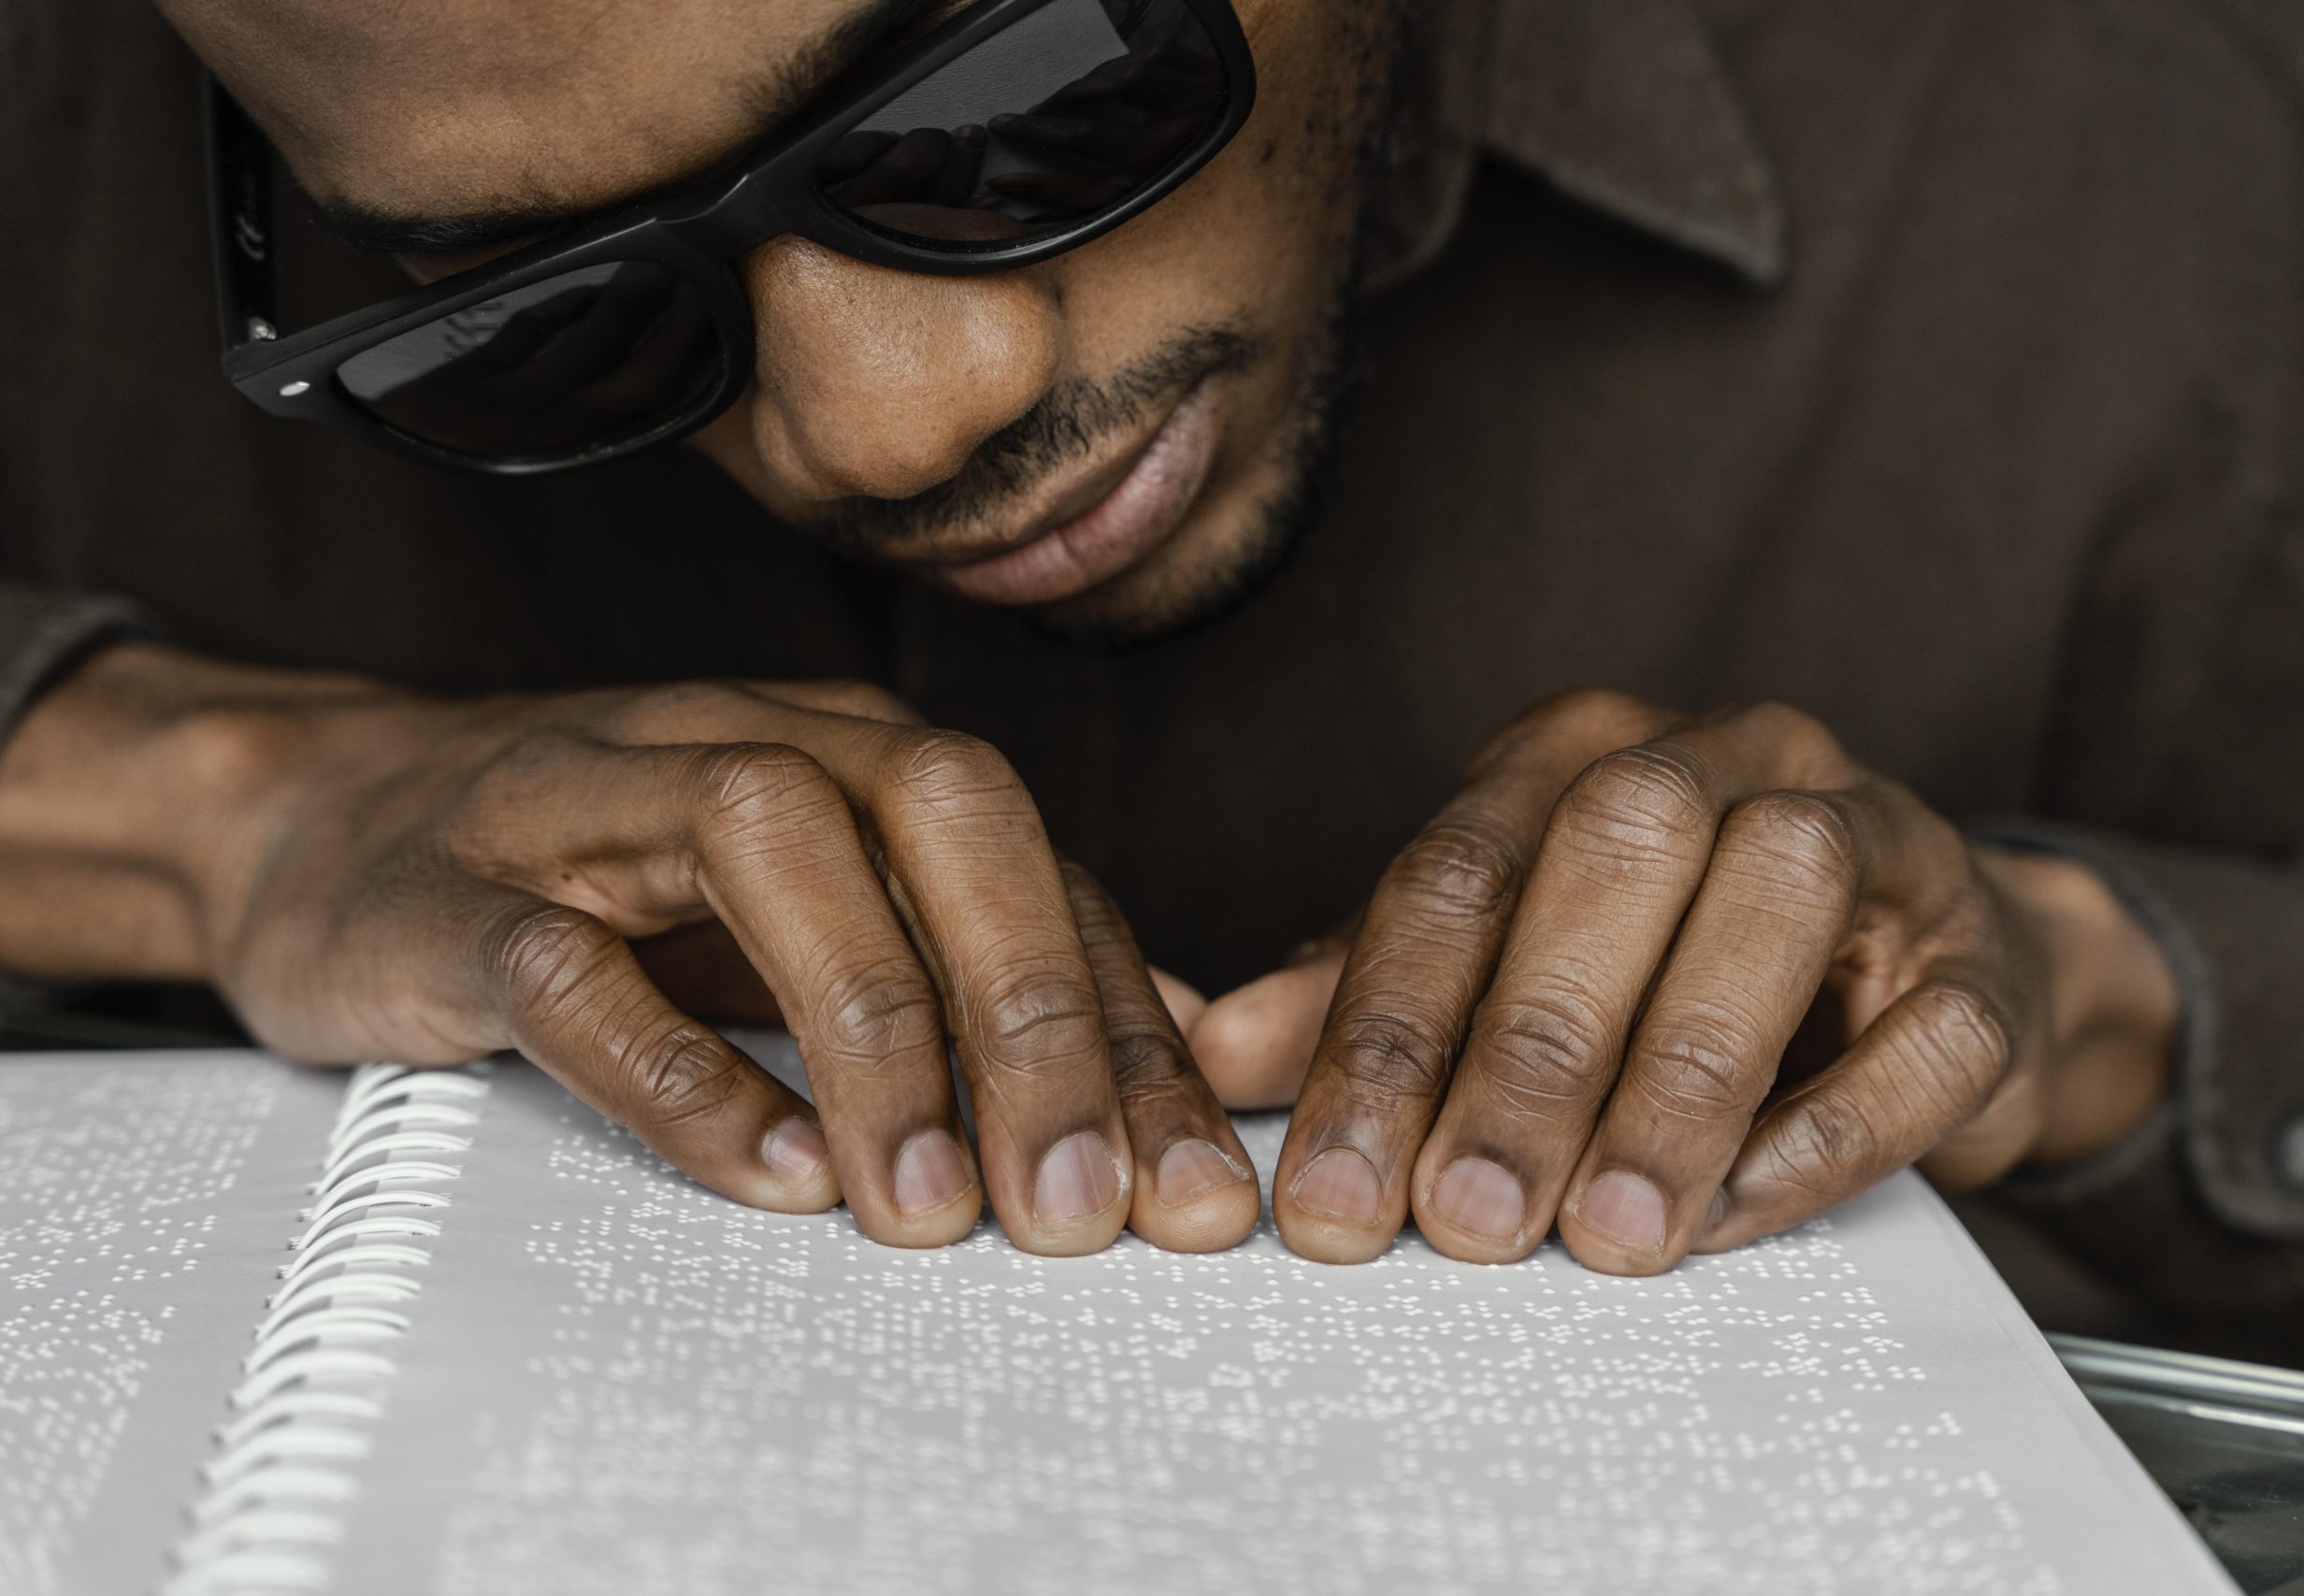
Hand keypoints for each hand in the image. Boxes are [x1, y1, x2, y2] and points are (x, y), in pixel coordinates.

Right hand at [0, 644, 1258, 1255]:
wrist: (329, 823)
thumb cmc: (607, 882)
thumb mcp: (814, 910)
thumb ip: (974, 967)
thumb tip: (1175, 1055)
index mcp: (856, 756)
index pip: (1040, 874)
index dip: (1130, 1031)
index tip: (1191, 1186)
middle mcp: (751, 744)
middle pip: (944, 818)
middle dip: (1036, 1015)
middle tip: (1081, 1204)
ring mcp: (597, 800)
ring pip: (775, 851)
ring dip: (875, 1035)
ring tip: (929, 1208)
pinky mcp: (459, 889)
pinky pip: (576, 965)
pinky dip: (680, 1073)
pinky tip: (766, 1175)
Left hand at [1179, 693, 2177, 1270]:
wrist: (1904, 974)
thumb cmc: (1664, 969)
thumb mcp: (1498, 970)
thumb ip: (1367, 1000)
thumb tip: (1210, 1055)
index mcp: (1574, 753)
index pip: (1454, 872)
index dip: (1383, 1037)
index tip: (1330, 1197)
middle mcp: (1718, 754)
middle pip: (1612, 856)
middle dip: (1528, 1051)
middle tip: (1464, 1221)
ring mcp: (1869, 831)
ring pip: (1776, 898)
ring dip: (1680, 1079)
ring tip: (1606, 1234)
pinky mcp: (1980, 945)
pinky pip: (1925, 1022)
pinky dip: (1826, 1126)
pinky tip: (1734, 1214)